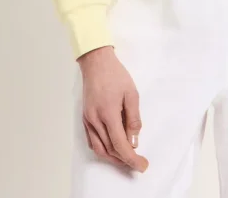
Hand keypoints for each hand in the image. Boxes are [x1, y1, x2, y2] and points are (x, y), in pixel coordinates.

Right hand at [78, 46, 148, 171]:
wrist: (96, 62)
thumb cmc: (116, 75)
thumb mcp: (132, 93)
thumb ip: (133, 118)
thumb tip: (134, 140)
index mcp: (108, 114)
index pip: (120, 144)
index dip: (131, 158)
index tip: (142, 165)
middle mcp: (95, 120)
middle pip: (109, 150)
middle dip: (124, 160)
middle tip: (138, 163)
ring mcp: (87, 120)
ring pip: (99, 148)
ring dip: (113, 157)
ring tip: (126, 159)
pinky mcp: (84, 118)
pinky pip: (92, 140)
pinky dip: (102, 149)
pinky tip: (112, 148)